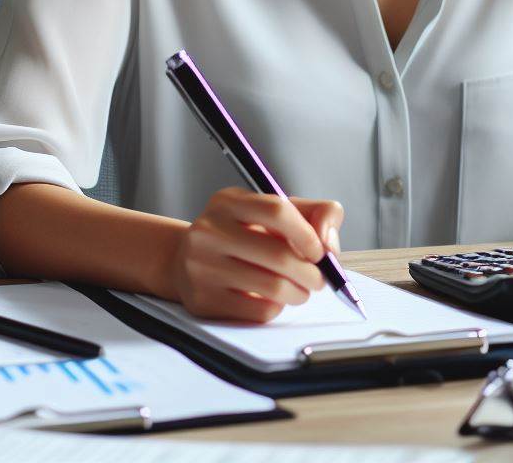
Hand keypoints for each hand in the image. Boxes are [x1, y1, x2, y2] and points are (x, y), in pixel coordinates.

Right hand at [169, 187, 344, 321]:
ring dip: (299, 293)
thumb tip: (328, 244)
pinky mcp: (202, 300)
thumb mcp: (273, 211)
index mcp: (229, 201)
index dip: (307, 233)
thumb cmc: (243, 233)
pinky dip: (277, 307)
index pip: (277, 210)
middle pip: (279, 255)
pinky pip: (258, 311)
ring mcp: (201, 266)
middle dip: (312, 273)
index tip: (320, 251)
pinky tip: (275, 300)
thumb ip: (314, 213)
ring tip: (302, 290)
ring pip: (272, 287)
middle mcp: (210, 231)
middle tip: (319, 279)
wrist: (184, 260)